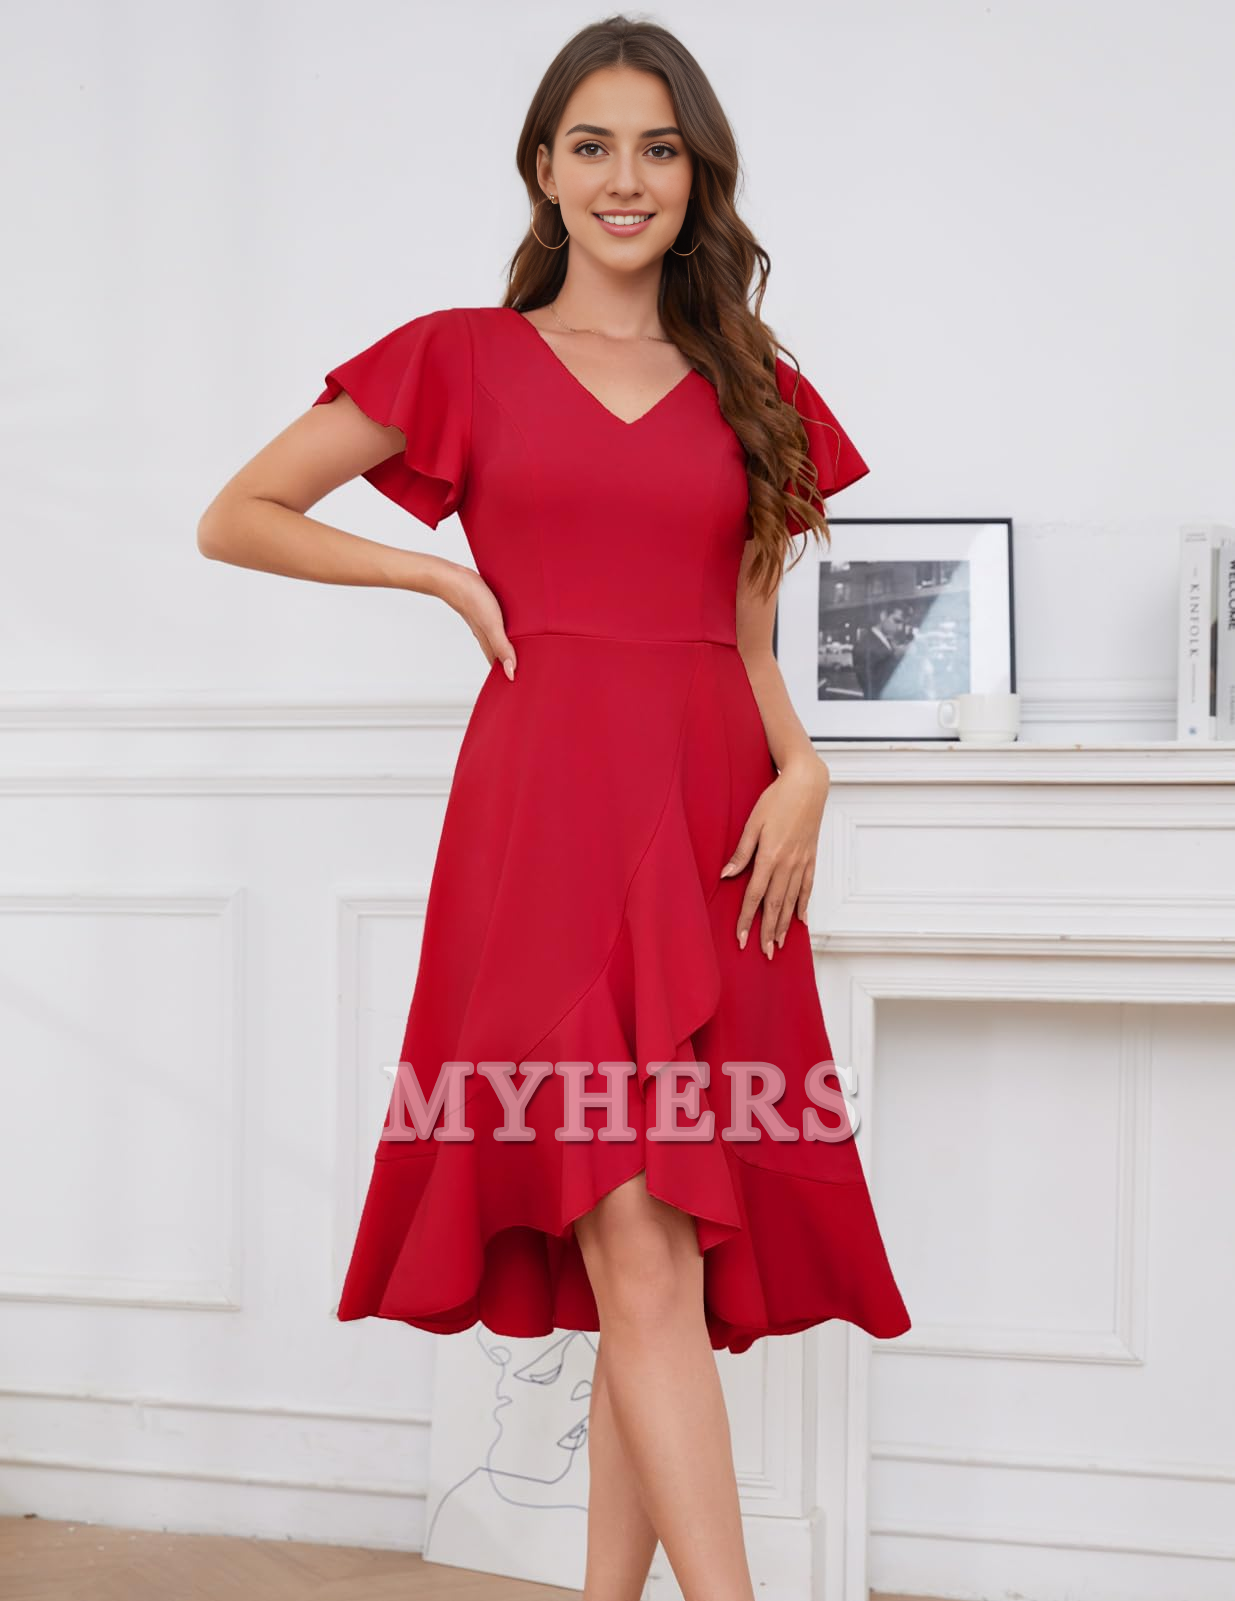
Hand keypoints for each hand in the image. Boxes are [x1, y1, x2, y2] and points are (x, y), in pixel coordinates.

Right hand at [439, 565, 516, 678]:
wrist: (452, 577)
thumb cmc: (471, 599)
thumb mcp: (492, 625)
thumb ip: (502, 647)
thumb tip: (511, 673)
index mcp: (489, 643)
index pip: (500, 666)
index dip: (510, 675)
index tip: (523, 685)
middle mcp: (487, 635)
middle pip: (501, 655)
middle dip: (512, 664)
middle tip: (527, 672)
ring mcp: (486, 622)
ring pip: (500, 640)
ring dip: (510, 647)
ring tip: (523, 653)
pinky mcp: (486, 610)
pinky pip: (499, 625)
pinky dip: (507, 630)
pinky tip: (514, 626)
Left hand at [719, 756, 828, 957]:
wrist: (808, 783)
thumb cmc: (777, 798)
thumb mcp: (752, 822)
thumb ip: (741, 852)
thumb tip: (726, 875)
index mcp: (770, 856)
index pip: (755, 896)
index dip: (747, 919)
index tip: (741, 938)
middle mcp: (788, 864)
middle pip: (775, 905)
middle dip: (768, 931)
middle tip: (764, 953)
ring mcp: (802, 862)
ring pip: (792, 900)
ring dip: (785, 925)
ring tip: (779, 944)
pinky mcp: (812, 857)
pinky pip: (808, 887)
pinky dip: (804, 905)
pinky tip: (801, 920)